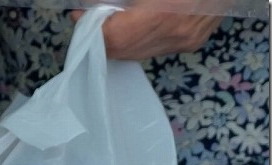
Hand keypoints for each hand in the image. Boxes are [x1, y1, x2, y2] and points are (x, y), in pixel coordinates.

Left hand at [70, 8, 221, 59]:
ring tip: (110, 22)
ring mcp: (185, 42)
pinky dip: (139, 40)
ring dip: (119, 41)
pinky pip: (155, 48)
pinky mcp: (192, 43)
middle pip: (122, 49)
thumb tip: (90, 5)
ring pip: (137, 53)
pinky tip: (135, 25)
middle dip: (101, 37)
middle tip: (90, 19)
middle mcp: (174, 35)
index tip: (79, 15)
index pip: (111, 38)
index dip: (90, 28)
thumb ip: (117, 0)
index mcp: (161, 16)